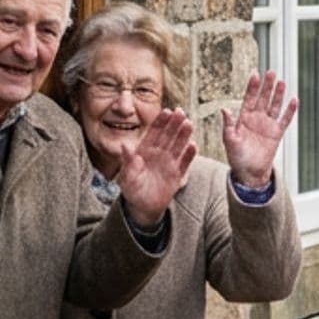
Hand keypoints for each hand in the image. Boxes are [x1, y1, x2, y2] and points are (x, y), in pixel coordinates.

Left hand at [115, 108, 195, 230]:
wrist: (143, 207)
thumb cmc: (132, 190)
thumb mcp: (126, 177)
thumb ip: (127, 162)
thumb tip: (124, 145)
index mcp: (144, 151)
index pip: (154, 132)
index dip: (160, 121)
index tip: (167, 111)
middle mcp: (158, 153)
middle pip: (168, 135)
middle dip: (174, 123)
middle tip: (181, 112)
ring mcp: (169, 163)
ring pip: (178, 146)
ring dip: (183, 135)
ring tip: (189, 124)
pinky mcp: (177, 175)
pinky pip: (184, 163)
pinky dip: (189, 155)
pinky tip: (194, 146)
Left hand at [223, 71, 296, 188]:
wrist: (249, 172)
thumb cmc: (236, 157)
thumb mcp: (229, 141)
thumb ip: (228, 125)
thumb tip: (224, 109)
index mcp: (243, 118)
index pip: (249, 99)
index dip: (252, 87)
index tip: (255, 75)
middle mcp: (256, 118)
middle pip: (263, 98)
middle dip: (267, 85)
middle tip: (271, 72)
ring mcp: (267, 125)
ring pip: (274, 105)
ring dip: (278, 94)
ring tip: (281, 82)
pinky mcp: (277, 133)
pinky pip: (285, 120)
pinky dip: (290, 111)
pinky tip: (294, 100)